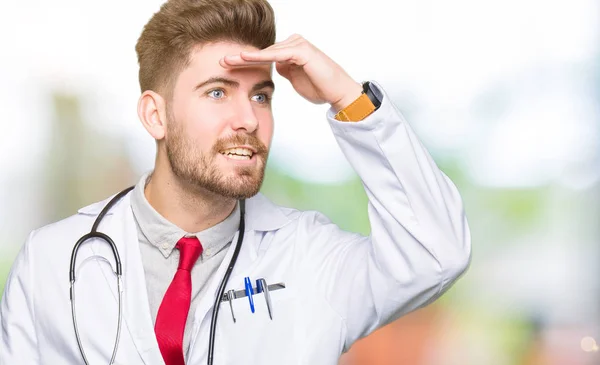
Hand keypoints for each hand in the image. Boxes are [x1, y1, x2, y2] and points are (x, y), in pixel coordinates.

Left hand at [220, 34, 362, 111]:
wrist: (338, 93)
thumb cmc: (320, 88)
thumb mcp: (296, 80)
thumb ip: (285, 72)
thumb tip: (275, 69)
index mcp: (290, 52)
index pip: (262, 56)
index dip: (243, 61)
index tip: (225, 67)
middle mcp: (293, 45)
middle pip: (261, 51)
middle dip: (240, 57)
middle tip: (219, 61)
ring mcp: (297, 45)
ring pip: (267, 51)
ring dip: (247, 57)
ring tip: (227, 61)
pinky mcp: (301, 50)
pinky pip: (277, 53)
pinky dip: (261, 57)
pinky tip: (245, 58)